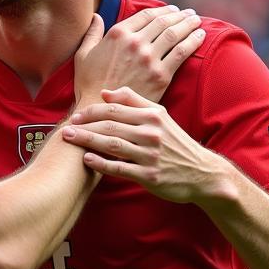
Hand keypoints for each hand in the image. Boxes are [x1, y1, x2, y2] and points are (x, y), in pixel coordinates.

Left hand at [64, 87, 229, 205]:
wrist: (202, 173)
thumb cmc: (175, 143)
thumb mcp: (160, 116)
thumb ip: (134, 101)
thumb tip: (104, 93)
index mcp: (153, 115)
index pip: (115, 109)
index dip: (92, 111)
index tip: (76, 114)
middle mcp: (151, 133)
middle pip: (110, 126)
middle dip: (85, 125)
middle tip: (66, 127)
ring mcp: (150, 155)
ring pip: (112, 145)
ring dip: (87, 141)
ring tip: (69, 140)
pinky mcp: (150, 176)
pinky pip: (120, 168)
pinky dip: (102, 163)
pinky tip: (87, 159)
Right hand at [72, 5, 204, 105]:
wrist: (99, 110)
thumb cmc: (89, 84)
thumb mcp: (84, 54)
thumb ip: (92, 33)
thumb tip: (96, 16)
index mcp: (118, 34)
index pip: (146, 15)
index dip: (162, 10)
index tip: (172, 10)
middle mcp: (135, 42)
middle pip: (163, 22)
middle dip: (179, 15)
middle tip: (189, 14)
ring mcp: (149, 58)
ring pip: (175, 34)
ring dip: (188, 24)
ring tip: (197, 21)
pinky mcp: (160, 75)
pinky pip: (182, 52)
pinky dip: (193, 41)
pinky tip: (200, 36)